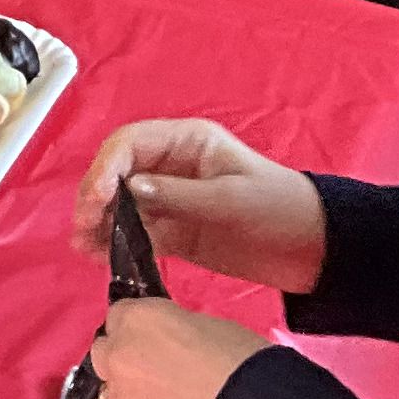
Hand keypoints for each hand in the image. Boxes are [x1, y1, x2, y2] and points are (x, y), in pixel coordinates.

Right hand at [71, 117, 328, 293]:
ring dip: (99, 221)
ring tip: (83, 245)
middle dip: (95, 195)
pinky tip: (100, 255)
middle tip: (82, 225)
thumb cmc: (280, 209)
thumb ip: (179, 195)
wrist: (316, 250)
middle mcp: (173, 167)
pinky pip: (138, 232)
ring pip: (122, 205)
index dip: (107, 167)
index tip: (97, 198)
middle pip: (118, 173)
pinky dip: (117, 242)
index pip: (130, 145)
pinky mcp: (177, 231)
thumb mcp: (231, 199)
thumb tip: (128, 189)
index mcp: (187, 143)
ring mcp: (173, 200)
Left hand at [88, 298, 268, 398]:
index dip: (141, 329)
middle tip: (160, 372)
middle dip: (127, 359)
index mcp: (139, 318)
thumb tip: (172, 341)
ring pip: (111, 393)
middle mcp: (120, 355)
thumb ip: (175, 330)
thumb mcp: (210, 327)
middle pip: (107, 352)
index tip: (158, 340)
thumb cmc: (246, 366)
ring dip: (131, 395)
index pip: (120, 315)